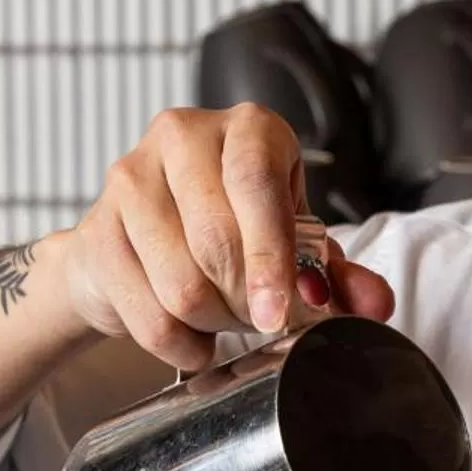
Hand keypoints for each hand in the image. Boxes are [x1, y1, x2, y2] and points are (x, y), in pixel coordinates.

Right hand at [52, 103, 394, 371]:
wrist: (139, 240)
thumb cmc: (230, 229)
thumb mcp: (292, 242)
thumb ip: (338, 273)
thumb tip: (375, 303)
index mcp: (248, 128)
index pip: (257, 187)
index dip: (271, 257)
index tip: (279, 312)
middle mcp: (184, 135)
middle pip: (218, 241)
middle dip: (244, 300)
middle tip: (258, 318)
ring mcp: (131, 177)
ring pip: (180, 282)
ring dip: (211, 322)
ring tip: (223, 319)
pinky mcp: (96, 228)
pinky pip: (144, 310)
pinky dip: (175, 342)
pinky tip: (189, 337)